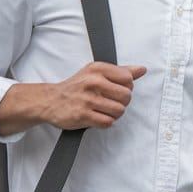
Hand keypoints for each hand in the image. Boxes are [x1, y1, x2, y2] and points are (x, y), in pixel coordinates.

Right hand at [0, 61, 146, 133]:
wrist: (50, 101)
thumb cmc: (77, 87)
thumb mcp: (97, 73)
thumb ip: (121, 71)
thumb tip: (142, 69)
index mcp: (98, 69)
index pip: (128, 78)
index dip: (126, 87)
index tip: (116, 89)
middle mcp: (93, 82)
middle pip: (126, 96)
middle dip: (122, 102)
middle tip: (110, 102)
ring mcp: (87, 99)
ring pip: (119, 110)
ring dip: (114, 114)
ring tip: (104, 110)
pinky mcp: (83, 115)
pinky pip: (108, 122)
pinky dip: (105, 122)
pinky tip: (97, 117)